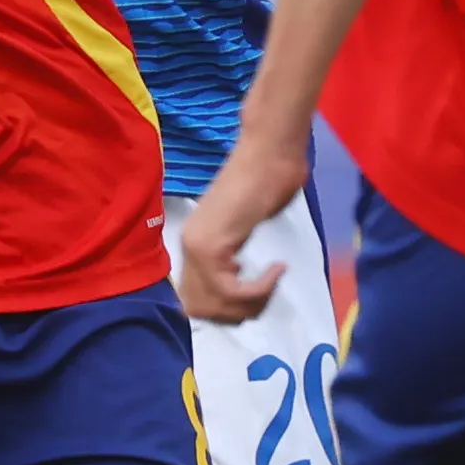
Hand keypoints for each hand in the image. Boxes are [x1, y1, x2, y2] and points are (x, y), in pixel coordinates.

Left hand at [175, 140, 307, 322]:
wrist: (271, 151)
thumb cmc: (269, 177)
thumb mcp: (244, 225)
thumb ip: (233, 255)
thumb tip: (236, 284)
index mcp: (193, 243)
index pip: (195, 302)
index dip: (227, 308)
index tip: (256, 291)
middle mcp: (188, 247)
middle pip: (200, 311)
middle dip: (238, 313)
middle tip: (267, 292)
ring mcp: (196, 246)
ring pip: (213, 306)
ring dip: (250, 303)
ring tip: (273, 280)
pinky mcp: (212, 246)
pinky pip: (230, 291)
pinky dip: (258, 290)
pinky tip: (276, 269)